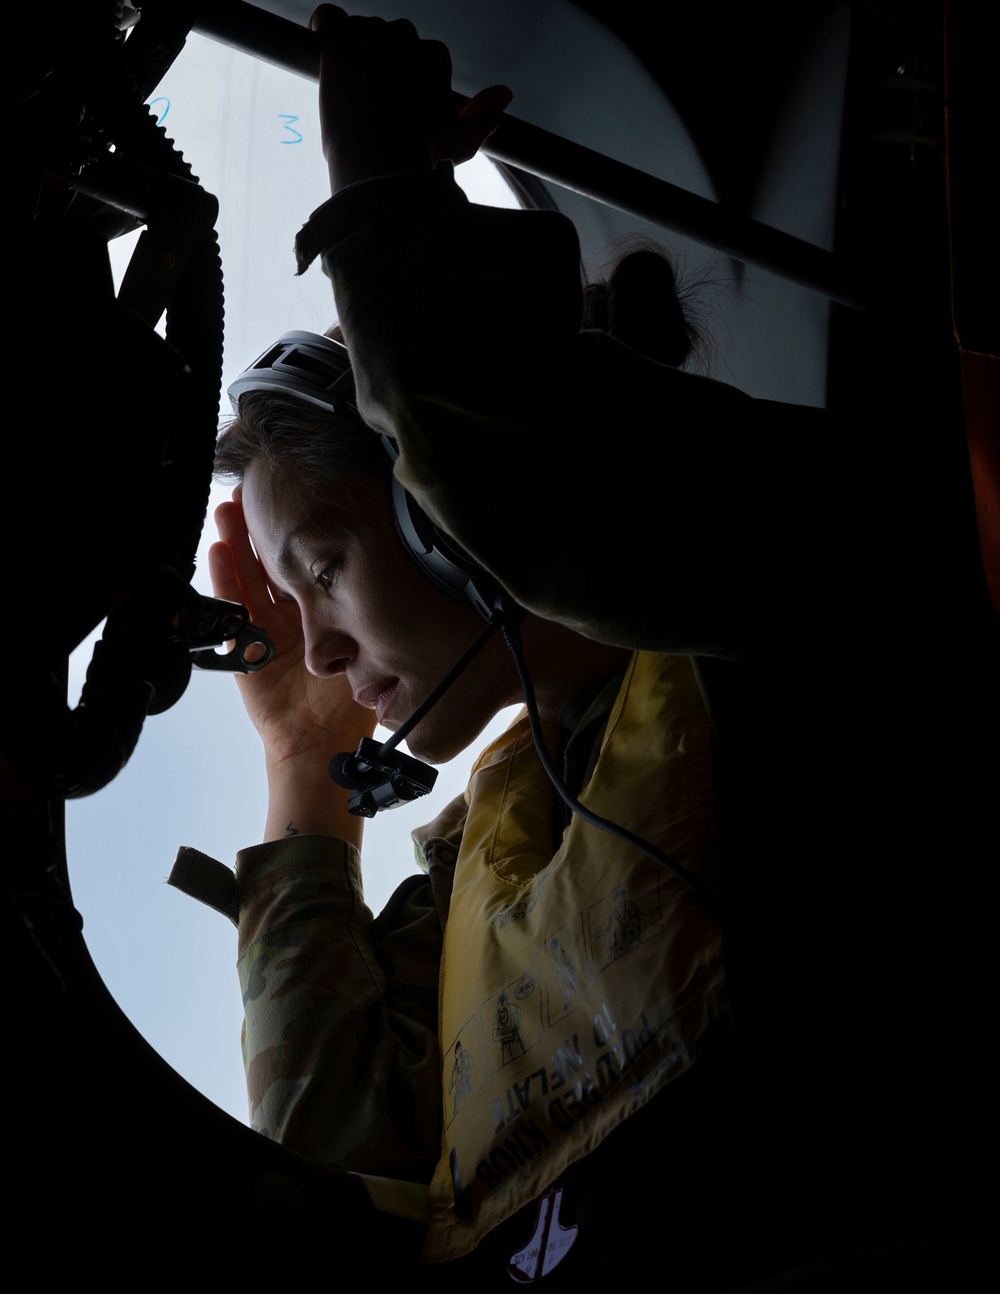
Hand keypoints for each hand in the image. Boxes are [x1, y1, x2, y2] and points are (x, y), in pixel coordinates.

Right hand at [210, 494, 374, 768]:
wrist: (320, 747)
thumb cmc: (346, 708)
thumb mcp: (365, 653)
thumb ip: (368, 621)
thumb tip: (399, 577)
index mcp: (319, 617)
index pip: (305, 568)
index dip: (297, 538)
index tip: (295, 502)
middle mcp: (289, 619)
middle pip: (271, 564)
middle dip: (260, 529)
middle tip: (252, 492)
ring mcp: (263, 631)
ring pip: (247, 577)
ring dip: (236, 543)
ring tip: (227, 509)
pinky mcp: (242, 649)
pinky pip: (231, 608)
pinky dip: (224, 579)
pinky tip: (218, 549)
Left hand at [310, 5, 511, 191]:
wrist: (380, 163)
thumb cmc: (422, 158)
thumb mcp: (464, 141)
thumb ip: (485, 115)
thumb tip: (503, 95)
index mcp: (435, 57)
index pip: (423, 55)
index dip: (411, 82)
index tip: (402, 106)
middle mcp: (405, 39)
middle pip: (392, 39)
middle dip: (385, 63)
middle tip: (376, 102)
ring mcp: (369, 38)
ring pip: (361, 33)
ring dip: (357, 54)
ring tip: (353, 93)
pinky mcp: (338, 42)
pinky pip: (328, 19)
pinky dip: (325, 29)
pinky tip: (326, 52)